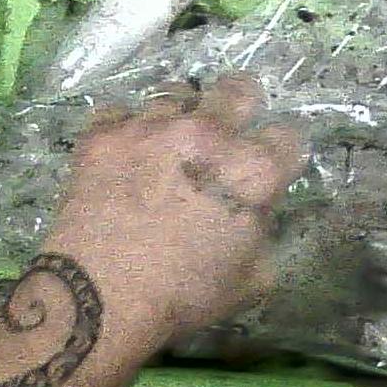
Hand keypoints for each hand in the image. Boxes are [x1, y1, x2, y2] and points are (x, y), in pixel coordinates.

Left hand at [41, 76, 304, 345]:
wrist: (98, 297)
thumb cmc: (183, 296)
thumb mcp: (253, 278)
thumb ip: (264, 232)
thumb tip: (257, 214)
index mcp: (253, 172)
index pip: (288, 136)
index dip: (280, 154)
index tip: (269, 168)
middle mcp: (208, 134)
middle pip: (240, 88)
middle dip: (242, 105)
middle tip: (227, 131)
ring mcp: (152, 126)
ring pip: (177, 93)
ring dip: (181, 116)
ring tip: (168, 143)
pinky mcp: (105, 133)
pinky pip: (121, 112)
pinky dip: (127, 130)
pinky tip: (125, 155)